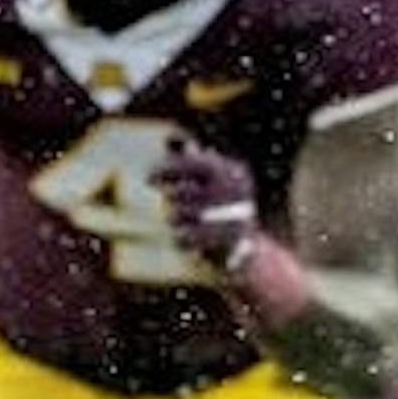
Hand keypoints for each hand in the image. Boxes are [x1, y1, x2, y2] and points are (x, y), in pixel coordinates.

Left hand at [153, 145, 312, 323]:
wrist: (249, 255)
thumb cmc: (224, 213)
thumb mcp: (217, 186)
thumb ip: (199, 163)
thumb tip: (181, 142)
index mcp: (234, 173)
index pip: (193, 164)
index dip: (167, 169)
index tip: (147, 177)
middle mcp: (236, 192)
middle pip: (183, 192)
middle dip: (173, 198)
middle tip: (172, 200)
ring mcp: (232, 216)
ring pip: (179, 215)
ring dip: (177, 220)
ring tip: (187, 223)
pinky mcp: (225, 242)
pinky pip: (185, 237)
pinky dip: (182, 240)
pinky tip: (188, 241)